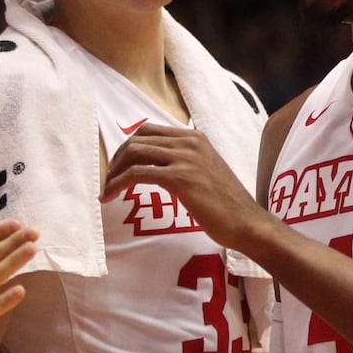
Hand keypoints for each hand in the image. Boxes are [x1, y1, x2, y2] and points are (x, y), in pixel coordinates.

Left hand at [102, 124, 264, 249]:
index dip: (128, 146)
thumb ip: (187, 163)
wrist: (245, 222)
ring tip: (107, 190)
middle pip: (137, 139)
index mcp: (195, 138)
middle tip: (110, 180)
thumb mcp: (207, 173)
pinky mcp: (179, 177)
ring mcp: (185, 158)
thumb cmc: (228, 205)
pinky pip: (137, 173)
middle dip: (117, 159)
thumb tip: (161, 168)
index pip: (149, 130)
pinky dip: (118, 184)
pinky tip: (110, 196)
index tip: (119, 167)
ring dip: (114, 172)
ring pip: (134, 153)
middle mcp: (189, 142)